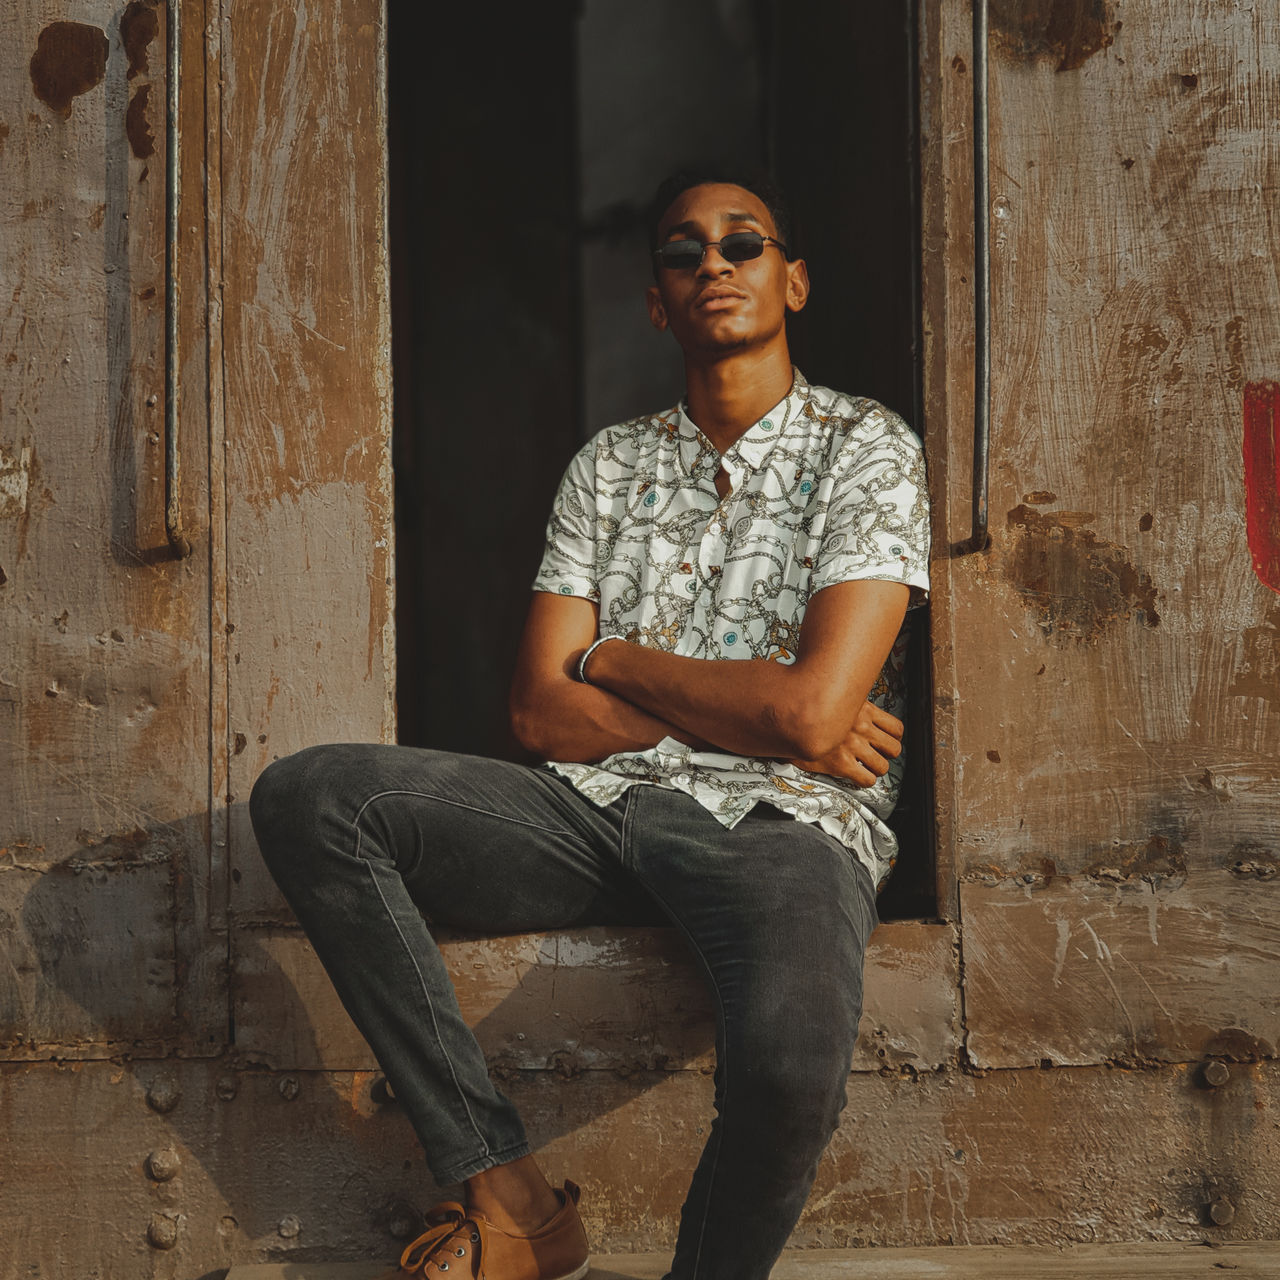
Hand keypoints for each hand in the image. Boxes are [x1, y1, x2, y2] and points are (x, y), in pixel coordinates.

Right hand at [785, 700, 903, 786]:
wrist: (787, 718)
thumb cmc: (806, 709)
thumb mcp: (830, 698)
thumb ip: (845, 703)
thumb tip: (853, 702)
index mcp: (863, 709)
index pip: (896, 727)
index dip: (893, 738)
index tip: (885, 740)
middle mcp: (861, 727)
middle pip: (894, 748)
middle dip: (887, 755)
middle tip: (877, 755)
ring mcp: (853, 746)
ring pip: (883, 766)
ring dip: (877, 768)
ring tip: (867, 767)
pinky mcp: (842, 763)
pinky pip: (867, 779)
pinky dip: (866, 780)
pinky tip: (858, 776)